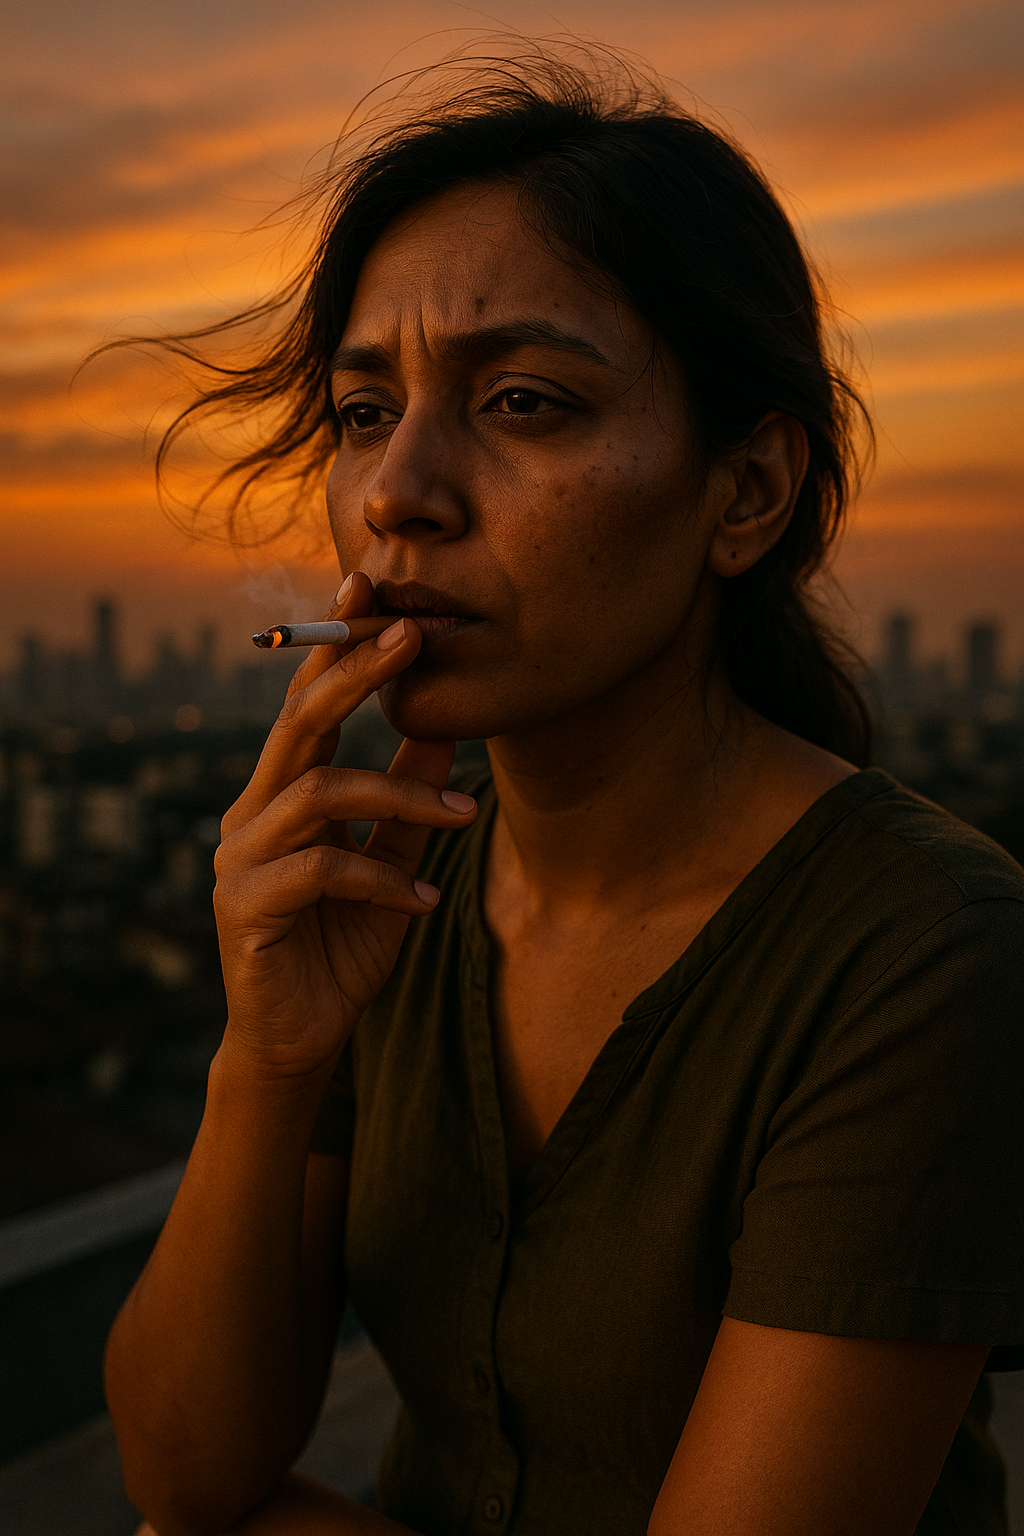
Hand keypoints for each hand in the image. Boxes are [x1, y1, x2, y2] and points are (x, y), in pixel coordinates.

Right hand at [213, 573, 477, 1079]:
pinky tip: (424, 906)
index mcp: (280, 793)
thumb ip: (406, 796)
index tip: (372, 586)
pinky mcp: (247, 909)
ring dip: (400, 797)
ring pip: (320, 793)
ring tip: (464, 817)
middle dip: (356, 671)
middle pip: (299, 723)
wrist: (300, 1039)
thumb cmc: (342, 944)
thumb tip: (445, 724)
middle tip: (414, 631)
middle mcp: (251, 813)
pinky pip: (322, 871)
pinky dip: (383, 881)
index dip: (335, 645)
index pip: (307, 705)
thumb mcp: (389, 860)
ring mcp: (240, 860)